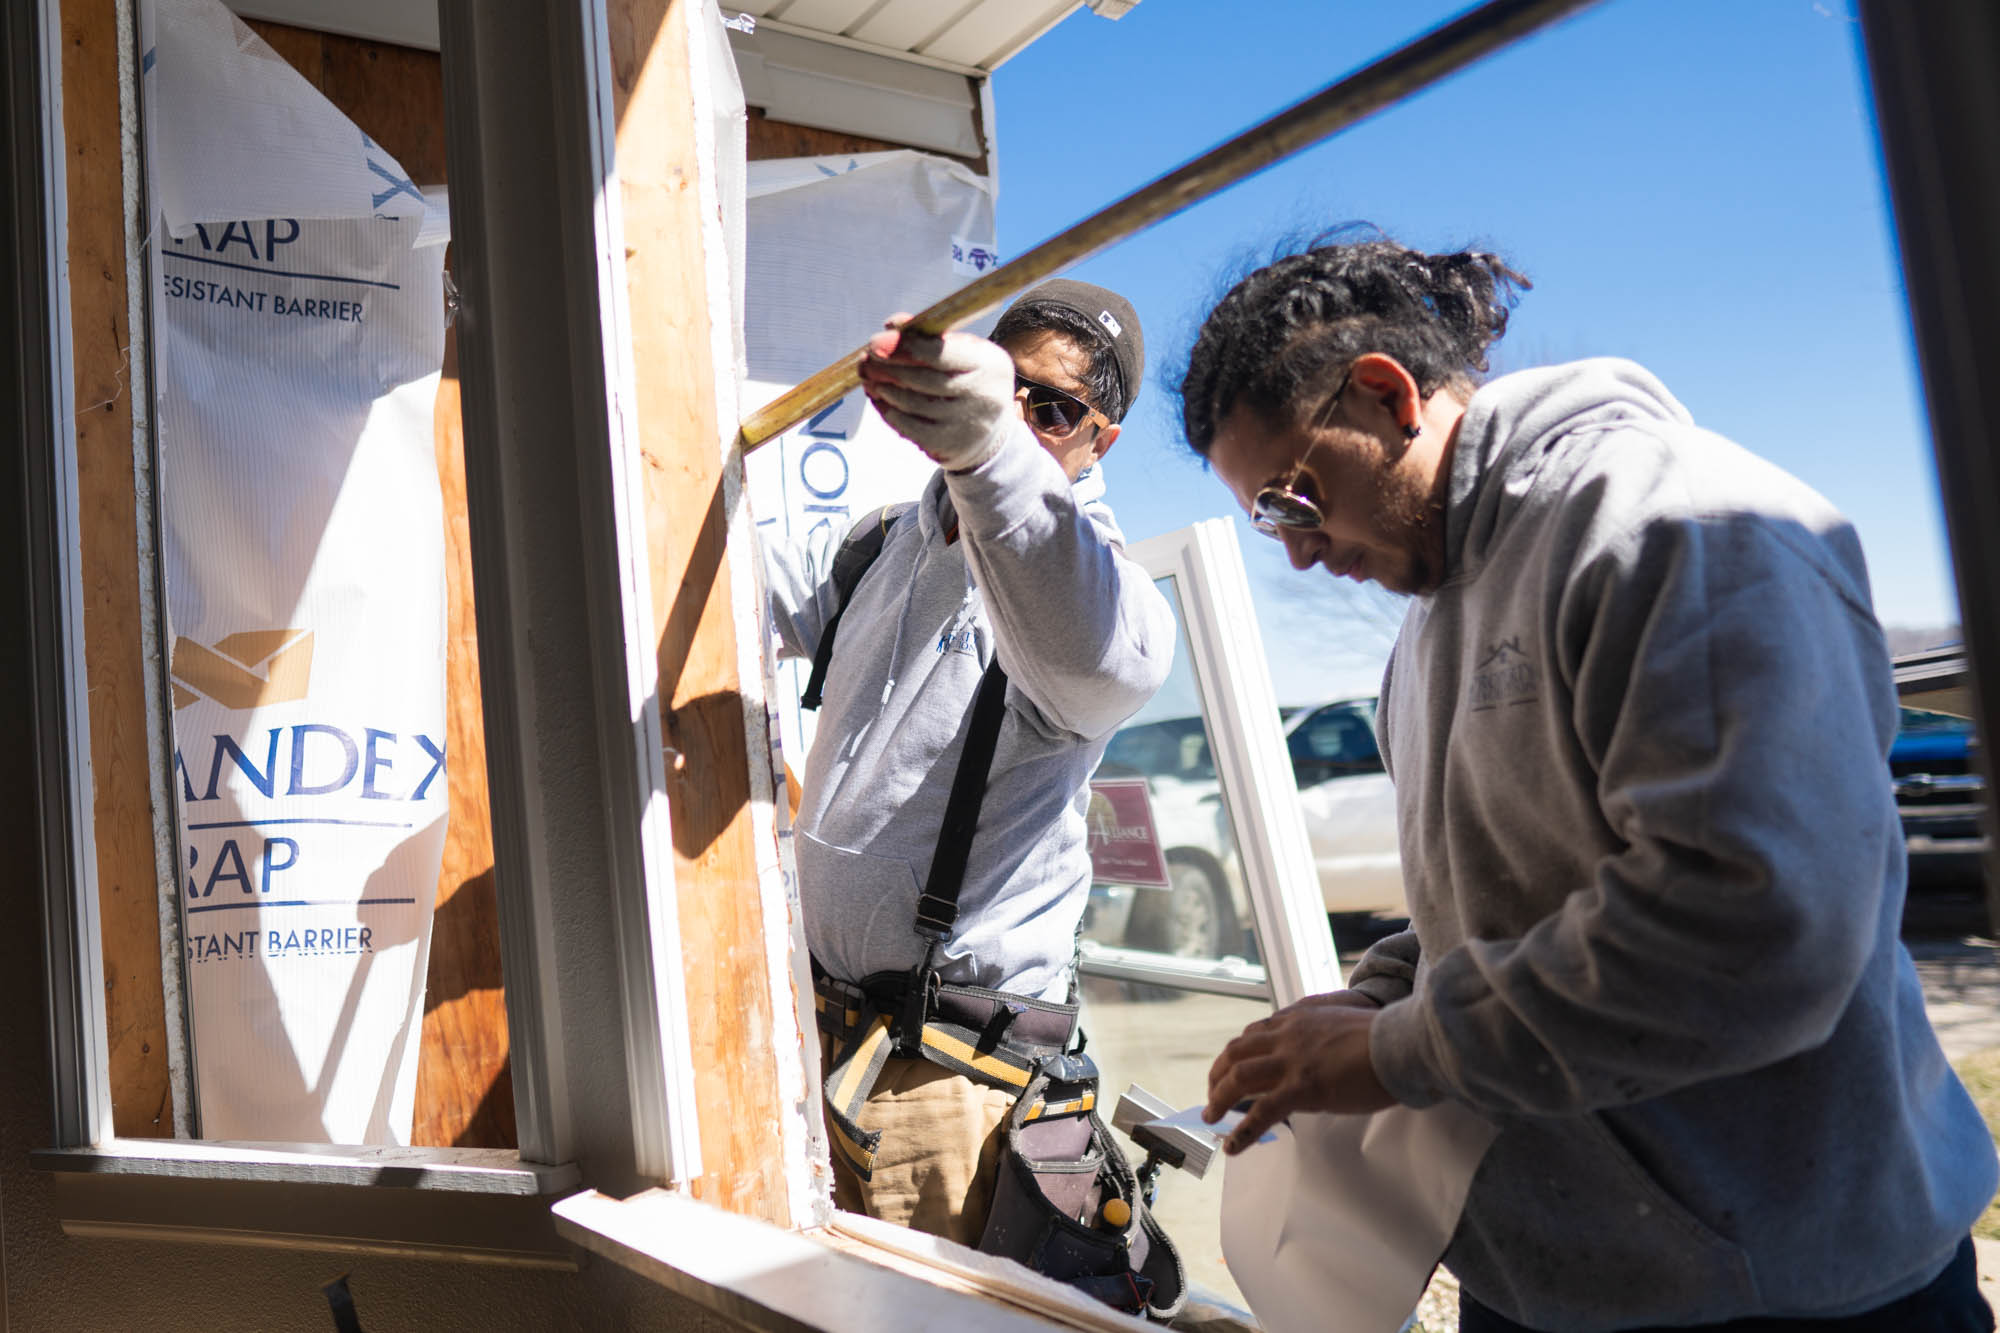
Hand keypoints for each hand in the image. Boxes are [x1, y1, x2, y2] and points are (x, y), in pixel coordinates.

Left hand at [859, 316, 1016, 470]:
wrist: (991, 431)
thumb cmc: (968, 379)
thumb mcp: (961, 352)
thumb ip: (928, 336)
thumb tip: (892, 325)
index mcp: (989, 364)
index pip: (940, 353)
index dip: (904, 347)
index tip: (877, 341)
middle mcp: (983, 395)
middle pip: (923, 379)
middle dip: (887, 367)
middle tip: (866, 359)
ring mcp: (967, 424)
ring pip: (913, 404)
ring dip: (884, 389)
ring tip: (869, 378)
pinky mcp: (949, 446)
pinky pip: (910, 427)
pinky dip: (889, 411)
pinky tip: (879, 399)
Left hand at [1203, 991, 1395, 1153]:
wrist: (1402, 1044)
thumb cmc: (1385, 1038)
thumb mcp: (1345, 1025)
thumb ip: (1323, 1035)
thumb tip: (1318, 1055)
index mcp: (1300, 1019)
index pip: (1256, 1032)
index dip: (1239, 1052)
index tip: (1232, 1067)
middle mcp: (1288, 1035)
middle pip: (1237, 1051)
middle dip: (1219, 1073)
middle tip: (1213, 1094)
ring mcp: (1292, 1060)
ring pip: (1239, 1077)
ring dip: (1219, 1098)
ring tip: (1211, 1117)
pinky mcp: (1302, 1087)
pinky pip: (1261, 1112)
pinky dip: (1242, 1131)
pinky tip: (1233, 1146)